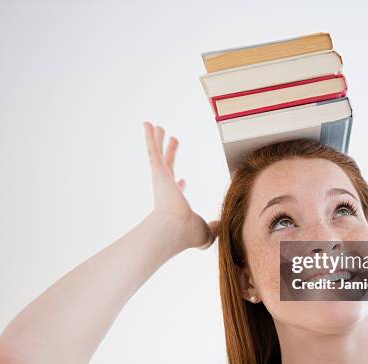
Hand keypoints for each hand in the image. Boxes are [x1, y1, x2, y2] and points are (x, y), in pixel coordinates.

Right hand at [143, 121, 219, 248]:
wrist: (174, 230)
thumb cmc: (188, 234)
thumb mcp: (207, 233)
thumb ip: (214, 228)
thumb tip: (221, 226)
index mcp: (176, 203)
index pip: (177, 191)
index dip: (180, 186)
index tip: (182, 181)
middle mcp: (166, 190)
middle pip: (168, 167)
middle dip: (170, 154)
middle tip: (172, 141)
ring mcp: (161, 180)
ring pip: (158, 155)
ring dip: (157, 140)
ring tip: (156, 126)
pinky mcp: (158, 172)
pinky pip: (153, 150)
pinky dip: (149, 137)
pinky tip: (147, 124)